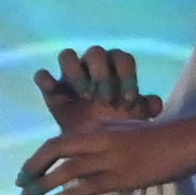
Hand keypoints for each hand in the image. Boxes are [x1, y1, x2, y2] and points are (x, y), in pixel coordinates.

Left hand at [18, 106, 195, 194]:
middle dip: (32, 168)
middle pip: (55, 150)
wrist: (189, 139)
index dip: (38, 157)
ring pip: (67, 170)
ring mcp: (111, 158)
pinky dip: (71, 193)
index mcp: (101, 128)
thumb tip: (81, 161)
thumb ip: (104, 143)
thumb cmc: (161, 137)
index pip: (59, 141)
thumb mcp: (127, 132)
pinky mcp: (123, 176)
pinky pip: (89, 185)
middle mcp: (100, 140)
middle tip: (20, 184)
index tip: (25, 171)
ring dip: (44, 184)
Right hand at [34, 47, 158, 132]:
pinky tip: (54, 90)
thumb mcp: (135, 118)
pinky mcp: (51, 89)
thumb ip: (147, 108)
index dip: (127, 77)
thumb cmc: (118, 123)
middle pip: (96, 52)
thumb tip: (154, 103)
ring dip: (76, 74)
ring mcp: (69, 75)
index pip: (122, 59)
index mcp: (115, 67)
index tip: (129, 101)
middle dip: (102, 75)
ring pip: (67, 55)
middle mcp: (91, 65)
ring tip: (85, 97)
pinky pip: (42, 75)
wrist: (93, 142)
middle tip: (105, 100)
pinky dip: (45, 79)